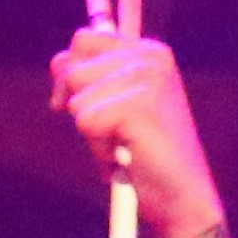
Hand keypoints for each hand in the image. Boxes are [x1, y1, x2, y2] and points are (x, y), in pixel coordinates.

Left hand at [48, 27, 223, 237]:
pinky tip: (126, 154)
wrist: (179, 196)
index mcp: (148, 51)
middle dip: (80, 108)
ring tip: (124, 144)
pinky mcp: (140, 105)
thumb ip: (87, 78)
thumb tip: (58, 63)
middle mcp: (150, 57)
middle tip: (114, 132)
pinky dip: (99, 148)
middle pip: (73, 69)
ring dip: (92, 133)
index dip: (70, 76)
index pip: (82, 41)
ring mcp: (147, 78)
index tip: (83, 105)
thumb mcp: (111, 107)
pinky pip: (86, 123)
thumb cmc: (143, 155)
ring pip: (77, 100)